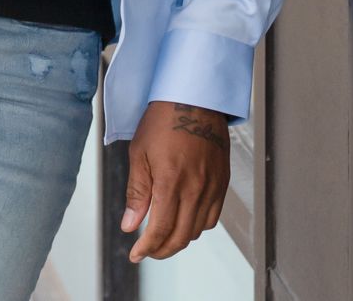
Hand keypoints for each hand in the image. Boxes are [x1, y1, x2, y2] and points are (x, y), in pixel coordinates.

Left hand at [120, 101, 230, 262]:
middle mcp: (196, 188)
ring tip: (163, 236)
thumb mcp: (140, 154)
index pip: (161, 230)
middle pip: (181, 237)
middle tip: (147, 250)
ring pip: (198, 230)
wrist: (195, 97)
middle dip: (162, 250)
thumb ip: (137, 193)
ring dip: (180, 239)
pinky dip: (198, 225)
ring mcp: (212, 186)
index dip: (147, 248)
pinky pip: (213, 216)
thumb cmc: (163, 120)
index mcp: (171, 182)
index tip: (136, 255)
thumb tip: (130, 225)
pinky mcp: (222, 181)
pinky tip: (185, 220)